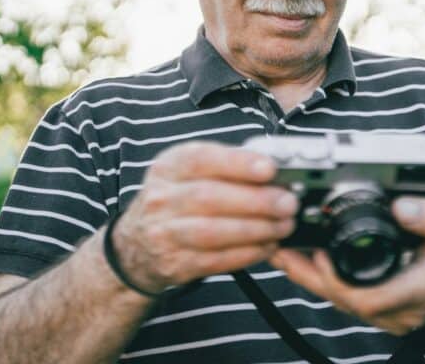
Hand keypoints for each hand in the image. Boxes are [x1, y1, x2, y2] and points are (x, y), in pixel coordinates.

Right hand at [111, 142, 297, 293]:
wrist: (136, 246)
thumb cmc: (176, 201)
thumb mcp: (188, 174)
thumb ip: (226, 167)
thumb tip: (276, 169)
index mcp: (169, 167)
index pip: (201, 159)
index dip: (237, 163)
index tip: (270, 168)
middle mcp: (162, 198)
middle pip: (209, 197)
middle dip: (256, 200)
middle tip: (288, 202)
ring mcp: (164, 233)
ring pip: (213, 232)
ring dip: (256, 229)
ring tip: (283, 225)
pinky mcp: (175, 264)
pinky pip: (216, 260)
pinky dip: (247, 253)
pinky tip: (268, 246)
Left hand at [270, 196, 424, 334]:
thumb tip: (402, 207)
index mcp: (419, 291)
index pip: (368, 298)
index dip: (337, 279)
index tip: (319, 251)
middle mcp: (400, 312)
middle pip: (343, 301)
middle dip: (309, 275)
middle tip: (281, 247)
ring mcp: (387, 317)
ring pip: (339, 302)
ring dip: (309, 276)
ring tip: (281, 250)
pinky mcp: (377, 313)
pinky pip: (343, 299)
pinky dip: (320, 279)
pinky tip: (301, 260)